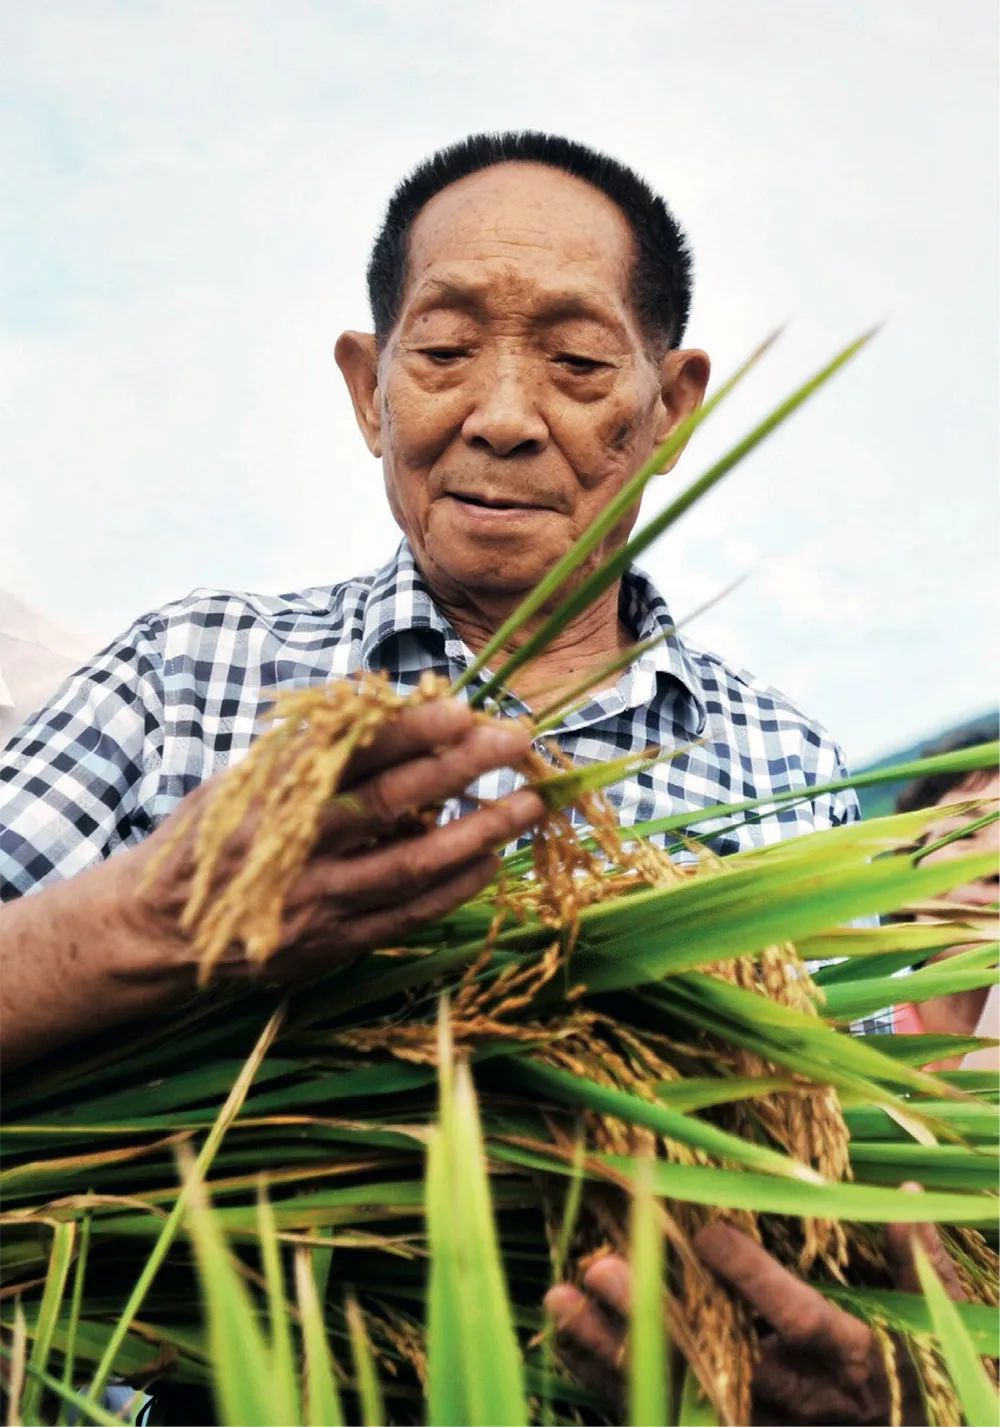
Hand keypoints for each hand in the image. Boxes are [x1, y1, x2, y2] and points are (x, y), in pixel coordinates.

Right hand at [124, 698, 543, 981]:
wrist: (159, 930)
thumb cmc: (210, 837)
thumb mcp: (243, 780)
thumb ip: (309, 750)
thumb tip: (384, 705)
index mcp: (270, 795)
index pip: (351, 753)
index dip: (410, 729)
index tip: (463, 707)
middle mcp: (295, 848)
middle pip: (389, 803)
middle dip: (458, 768)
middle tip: (514, 739)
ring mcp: (316, 901)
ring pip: (411, 865)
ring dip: (478, 832)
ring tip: (528, 804)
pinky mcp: (332, 944)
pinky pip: (407, 915)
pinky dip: (455, 887)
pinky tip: (492, 860)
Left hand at [545, 1200, 963, 1424]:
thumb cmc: (918, 1380)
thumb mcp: (934, 1324)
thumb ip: (915, 1263)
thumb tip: (904, 1192)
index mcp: (848, 1360)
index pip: (798, 1321)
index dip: (755, 1282)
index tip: (709, 1235)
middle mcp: (793, 1400)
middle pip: (714, 1358)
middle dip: (653, 1314)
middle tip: (600, 1266)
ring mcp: (752, 1423)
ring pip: (672, 1388)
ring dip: (610, 1345)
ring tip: (560, 1296)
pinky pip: (657, 1411)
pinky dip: (605, 1376)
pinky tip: (565, 1334)